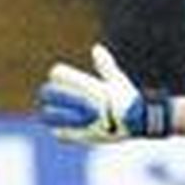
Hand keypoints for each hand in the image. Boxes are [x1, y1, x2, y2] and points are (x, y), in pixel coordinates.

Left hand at [38, 44, 171, 142]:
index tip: (55, 73)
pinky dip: (60, 130)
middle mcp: (88, 104)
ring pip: (56, 116)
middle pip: (57, 95)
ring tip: (46, 111)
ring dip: (50, 112)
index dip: (59, 74)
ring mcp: (86, 121)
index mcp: (94, 88)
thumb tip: (96, 48)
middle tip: (44, 92)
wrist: (140, 123)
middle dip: (49, 92)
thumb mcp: (118, 80)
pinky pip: (65, 133)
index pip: (65, 77)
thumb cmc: (129, 99)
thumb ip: (105, 65)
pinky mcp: (86, 136)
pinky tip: (57, 128)